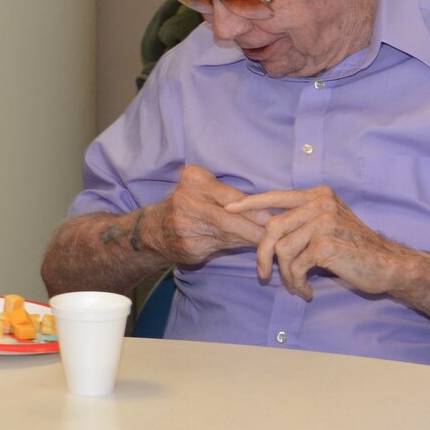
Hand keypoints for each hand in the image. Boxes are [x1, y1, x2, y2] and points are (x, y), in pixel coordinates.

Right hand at [142, 165, 269, 266]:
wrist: (154, 230)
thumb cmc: (188, 204)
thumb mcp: (202, 188)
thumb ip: (227, 194)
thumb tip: (264, 208)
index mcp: (194, 180)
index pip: (230, 196)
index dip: (253, 209)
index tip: (273, 217)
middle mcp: (187, 201)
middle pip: (229, 218)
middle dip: (254, 227)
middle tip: (275, 233)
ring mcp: (185, 225)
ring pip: (227, 234)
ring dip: (250, 239)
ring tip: (268, 242)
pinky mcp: (188, 246)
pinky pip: (220, 246)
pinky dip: (237, 247)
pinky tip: (250, 249)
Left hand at [222, 186, 407, 299]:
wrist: (389, 265)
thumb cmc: (356, 250)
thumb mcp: (329, 224)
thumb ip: (302, 220)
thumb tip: (266, 230)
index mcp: (318, 195)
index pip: (276, 196)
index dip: (250, 203)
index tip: (229, 209)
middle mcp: (320, 203)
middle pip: (272, 226)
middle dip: (262, 254)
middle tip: (263, 275)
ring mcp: (323, 221)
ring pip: (282, 250)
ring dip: (285, 275)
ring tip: (297, 286)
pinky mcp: (325, 244)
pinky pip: (296, 266)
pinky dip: (297, 283)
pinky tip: (307, 291)